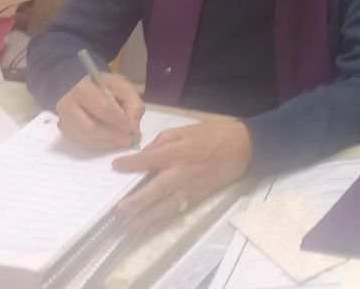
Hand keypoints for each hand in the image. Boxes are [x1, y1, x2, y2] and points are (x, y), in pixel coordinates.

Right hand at [55, 72, 143, 150]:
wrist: (77, 85)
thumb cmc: (102, 85)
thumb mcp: (122, 86)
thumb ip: (133, 104)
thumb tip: (134, 129)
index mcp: (83, 89)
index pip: (102, 108)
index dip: (118, 121)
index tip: (131, 129)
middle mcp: (68, 106)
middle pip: (91, 128)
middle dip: (113, 136)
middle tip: (128, 140)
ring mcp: (64, 119)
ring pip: (86, 138)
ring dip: (107, 143)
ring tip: (122, 141)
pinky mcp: (64, 130)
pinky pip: (82, 143)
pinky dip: (99, 145)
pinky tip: (110, 142)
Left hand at [111, 119, 252, 232]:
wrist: (244, 148)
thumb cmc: (215, 134)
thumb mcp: (189, 129)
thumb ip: (165, 139)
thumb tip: (146, 153)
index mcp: (179, 151)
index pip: (150, 159)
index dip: (132, 163)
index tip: (116, 166)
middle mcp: (182, 172)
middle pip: (155, 189)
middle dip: (136, 201)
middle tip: (119, 211)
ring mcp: (190, 187)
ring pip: (164, 206)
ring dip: (145, 218)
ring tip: (128, 227)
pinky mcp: (197, 197)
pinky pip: (176, 211)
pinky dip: (161, 222)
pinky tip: (148, 229)